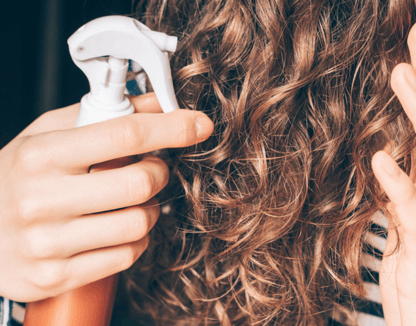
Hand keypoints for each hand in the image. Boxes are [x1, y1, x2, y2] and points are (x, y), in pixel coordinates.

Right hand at [0, 93, 212, 301]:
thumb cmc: (16, 178)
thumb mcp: (46, 135)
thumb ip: (100, 116)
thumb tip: (155, 102)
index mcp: (41, 155)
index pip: (123, 135)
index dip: (171, 128)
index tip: (198, 125)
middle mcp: (41, 198)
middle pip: (139, 184)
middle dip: (158, 173)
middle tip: (148, 169)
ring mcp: (48, 242)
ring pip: (139, 224)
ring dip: (149, 210)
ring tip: (130, 203)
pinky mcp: (56, 276)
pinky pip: (126, 255)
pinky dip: (135, 240)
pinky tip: (117, 229)